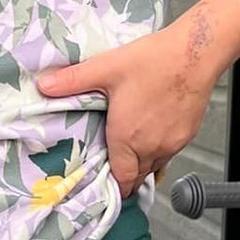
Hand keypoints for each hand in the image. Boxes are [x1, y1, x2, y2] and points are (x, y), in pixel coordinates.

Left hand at [34, 30, 214, 197]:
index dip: (113, 186)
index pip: (121, 178)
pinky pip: (170, 154)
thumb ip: (72, 80)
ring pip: (155, 166)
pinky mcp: (187, 135)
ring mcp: (172, 143)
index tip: (106, 186)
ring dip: (143, 165)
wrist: (195, 54)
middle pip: (138, 176)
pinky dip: (159, 152)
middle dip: (126, 176)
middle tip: (115, 169)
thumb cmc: (154, 61)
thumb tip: (43, 86)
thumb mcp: (106, 68)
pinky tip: (152, 136)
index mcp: (127, 137)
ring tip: (131, 154)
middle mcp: (151, 147)